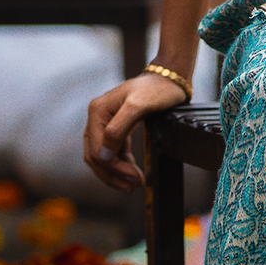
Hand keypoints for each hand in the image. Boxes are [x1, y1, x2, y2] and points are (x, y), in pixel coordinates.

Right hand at [84, 70, 189, 191]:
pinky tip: (131, 171)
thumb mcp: (138, 107)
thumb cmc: (156, 89)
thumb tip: (103, 155)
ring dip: (116, 172)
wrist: (169, 78)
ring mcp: (105, 122)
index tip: (133, 178)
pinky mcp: (116, 126)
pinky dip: (120, 163)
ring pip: (103, 156)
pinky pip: (112, 151)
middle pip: (96, 156)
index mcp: (97, 112)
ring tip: (133, 183)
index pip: (96, 151)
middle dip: (113, 174)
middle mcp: (97, 117)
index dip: (112, 168)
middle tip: (133, 186)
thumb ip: (117, 130)